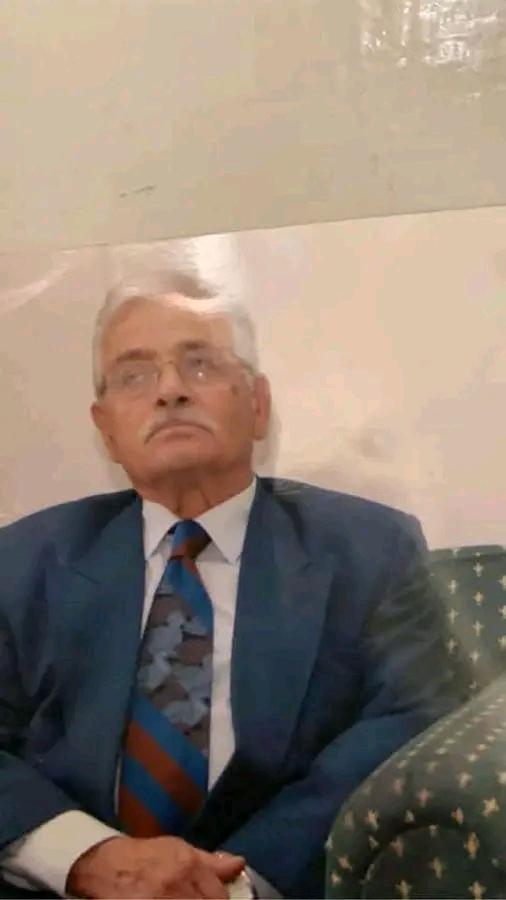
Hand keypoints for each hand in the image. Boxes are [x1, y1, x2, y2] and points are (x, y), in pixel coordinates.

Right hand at [66, 834, 244, 898]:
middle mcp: (175, 887)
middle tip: (196, 897)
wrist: (104, 865)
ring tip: (183, 899)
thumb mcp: (178, 849)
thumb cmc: (144, 857)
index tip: (216, 899)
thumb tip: (239, 863)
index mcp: (187, 866)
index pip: (219, 896)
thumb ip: (210, 861)